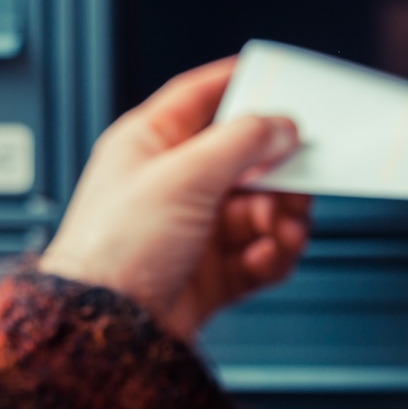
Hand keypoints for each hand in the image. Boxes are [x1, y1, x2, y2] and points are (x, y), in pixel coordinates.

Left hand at [41, 58, 312, 340]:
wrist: (109, 331)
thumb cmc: (115, 250)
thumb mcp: (185, 176)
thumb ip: (242, 142)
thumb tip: (281, 125)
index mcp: (150, 146)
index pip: (200, 98)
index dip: (237, 83)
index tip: (276, 76)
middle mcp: (174, 185)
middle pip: (246, 161)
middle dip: (278, 174)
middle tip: (299, 180)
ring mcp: (195, 230)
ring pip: (261, 209)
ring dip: (282, 219)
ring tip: (284, 230)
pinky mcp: (213, 272)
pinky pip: (261, 253)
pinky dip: (274, 255)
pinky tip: (268, 257)